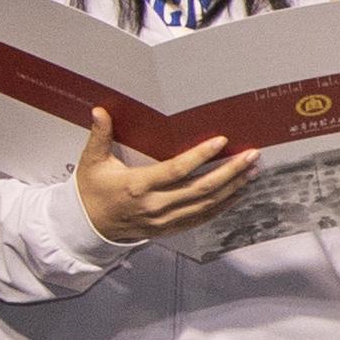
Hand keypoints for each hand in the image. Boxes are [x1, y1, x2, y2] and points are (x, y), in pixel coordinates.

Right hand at [73, 110, 250, 243]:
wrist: (87, 226)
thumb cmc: (92, 191)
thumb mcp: (92, 161)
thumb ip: (100, 135)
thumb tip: (100, 110)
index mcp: (137, 185)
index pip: (176, 170)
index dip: (200, 156)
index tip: (221, 142)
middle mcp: (154, 205)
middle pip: (200, 189)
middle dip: (230, 172)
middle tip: (251, 156)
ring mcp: (163, 220)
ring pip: (206, 205)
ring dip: (232, 188)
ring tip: (252, 171)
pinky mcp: (168, 229)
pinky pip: (201, 219)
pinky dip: (222, 206)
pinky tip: (237, 193)